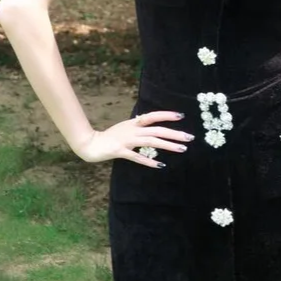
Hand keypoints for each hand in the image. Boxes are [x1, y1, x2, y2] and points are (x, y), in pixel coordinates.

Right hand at [74, 111, 194, 166]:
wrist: (90, 144)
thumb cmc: (110, 137)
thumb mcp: (125, 128)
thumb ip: (138, 127)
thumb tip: (153, 128)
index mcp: (133, 123)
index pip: (153, 116)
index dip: (166, 115)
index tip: (181, 116)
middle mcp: (132, 130)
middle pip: (157, 130)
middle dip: (174, 133)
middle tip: (189, 137)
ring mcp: (127, 140)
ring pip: (151, 142)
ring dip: (167, 145)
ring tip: (181, 149)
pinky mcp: (120, 151)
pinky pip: (137, 157)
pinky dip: (149, 161)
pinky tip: (160, 165)